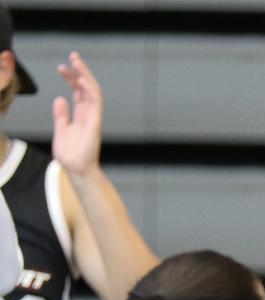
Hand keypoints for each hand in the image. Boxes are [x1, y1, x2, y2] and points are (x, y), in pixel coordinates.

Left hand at [52, 52, 102, 177]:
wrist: (77, 169)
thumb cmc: (70, 155)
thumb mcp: (61, 130)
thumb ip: (61, 115)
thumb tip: (59, 99)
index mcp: (81, 114)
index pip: (78, 91)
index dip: (72, 78)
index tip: (63, 66)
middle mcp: (89, 113)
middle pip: (86, 87)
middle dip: (80, 71)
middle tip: (73, 56)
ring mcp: (94, 117)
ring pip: (92, 90)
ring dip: (85, 75)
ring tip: (76, 62)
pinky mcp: (95, 122)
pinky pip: (95, 103)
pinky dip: (90, 90)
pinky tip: (82, 79)